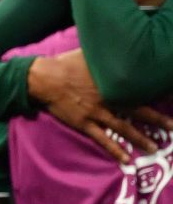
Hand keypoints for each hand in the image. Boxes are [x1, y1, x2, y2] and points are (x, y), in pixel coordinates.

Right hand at [28, 49, 157, 162]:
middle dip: (157, 120)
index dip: (153, 92)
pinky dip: (115, 150)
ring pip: (124, 128)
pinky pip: (103, 139)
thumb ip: (103, 54)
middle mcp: (108, 99)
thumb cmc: (65, 64)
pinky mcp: (84, 123)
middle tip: (172, 128)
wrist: (44, 78)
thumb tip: (115, 43)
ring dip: (140, 138)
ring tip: (155, 148)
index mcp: (110, 82)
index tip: (169, 97)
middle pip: (137, 111)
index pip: (138, 89)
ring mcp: (96, 113)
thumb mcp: (87, 53)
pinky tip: (126, 160)